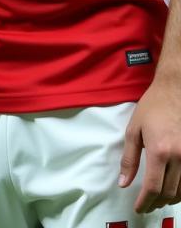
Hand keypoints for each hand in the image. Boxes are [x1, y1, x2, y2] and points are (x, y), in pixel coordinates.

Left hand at [119, 74, 180, 211]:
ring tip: (157, 199)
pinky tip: (172, 189)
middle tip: (146, 205)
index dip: (145, 202)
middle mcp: (179, 157)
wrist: (175, 91)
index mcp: (159, 151)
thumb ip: (129, 158)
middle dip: (155, 202)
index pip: (153, 187)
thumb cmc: (152, 108)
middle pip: (168, 192)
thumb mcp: (134, 130)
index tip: (138, 208)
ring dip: (169, 199)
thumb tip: (124, 183)